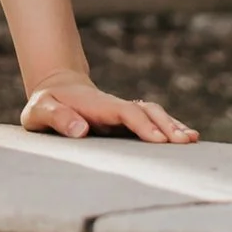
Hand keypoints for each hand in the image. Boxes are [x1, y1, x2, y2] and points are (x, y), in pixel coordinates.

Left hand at [19, 72, 196, 144]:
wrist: (55, 89)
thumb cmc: (46, 104)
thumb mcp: (40, 110)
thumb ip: (57, 118)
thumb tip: (80, 129)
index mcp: (96, 105)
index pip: (124, 112)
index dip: (142, 124)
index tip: (159, 139)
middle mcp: (114, 107)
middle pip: (145, 111)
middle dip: (166, 125)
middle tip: (185, 142)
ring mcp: (122, 113)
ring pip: (153, 114)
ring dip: (172, 125)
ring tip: (191, 140)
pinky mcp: (125, 121)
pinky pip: (152, 121)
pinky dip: (170, 127)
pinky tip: (186, 137)